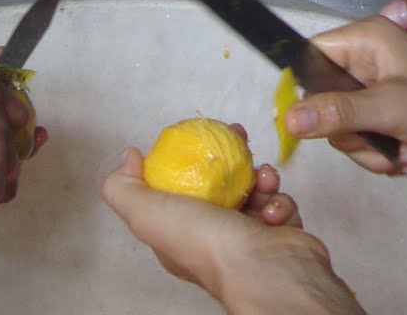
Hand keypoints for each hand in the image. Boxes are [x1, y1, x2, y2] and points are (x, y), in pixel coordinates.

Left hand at [103, 139, 362, 314]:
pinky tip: (275, 208)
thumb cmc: (209, 247)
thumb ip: (125, 189)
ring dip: (259, 177)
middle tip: (239, 136)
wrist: (268, 273)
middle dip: (229, 157)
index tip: (200, 134)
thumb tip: (126, 159)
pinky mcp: (278, 235)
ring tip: (262, 178)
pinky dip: (280, 201)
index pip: (177, 186)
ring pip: (253, 190)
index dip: (186, 157)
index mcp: (179, 233)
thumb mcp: (148, 215)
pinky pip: (280, 205)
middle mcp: (212, 236)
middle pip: (218, 182)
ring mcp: (246, 236)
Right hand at [284, 17, 406, 176]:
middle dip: (351, 134)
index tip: (314, 123)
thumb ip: (338, 113)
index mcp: (368, 39)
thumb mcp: (389, 110)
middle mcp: (372, 58)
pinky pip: (368, 138)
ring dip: (373, 150)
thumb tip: (288, 119)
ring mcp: (383, 87)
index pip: (311, 55)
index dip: (307, 91)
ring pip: (346, 126)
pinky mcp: (393, 113)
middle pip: (325, 100)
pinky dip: (387, 155)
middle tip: (379, 143)